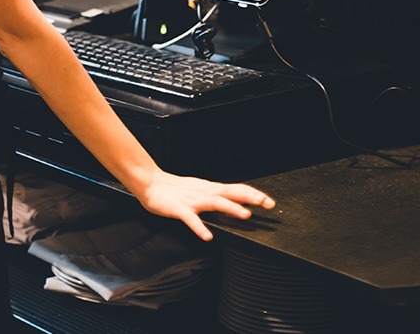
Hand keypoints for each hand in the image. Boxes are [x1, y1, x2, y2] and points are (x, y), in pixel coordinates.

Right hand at [135, 169, 274, 240]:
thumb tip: (232, 202)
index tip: (269, 200)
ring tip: (246, 216)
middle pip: (231, 192)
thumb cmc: (173, 190)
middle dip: (250, 198)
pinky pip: (191, 219)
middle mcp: (204, 192)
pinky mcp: (179, 209)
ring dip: (231, 209)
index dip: (253, 194)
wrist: (150, 183)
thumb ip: (214, 196)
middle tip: (268, 204)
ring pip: (215, 203)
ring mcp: (192, 201)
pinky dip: (200, 227)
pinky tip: (208, 236)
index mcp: (209, 189)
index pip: (235, 189)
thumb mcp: (198, 191)